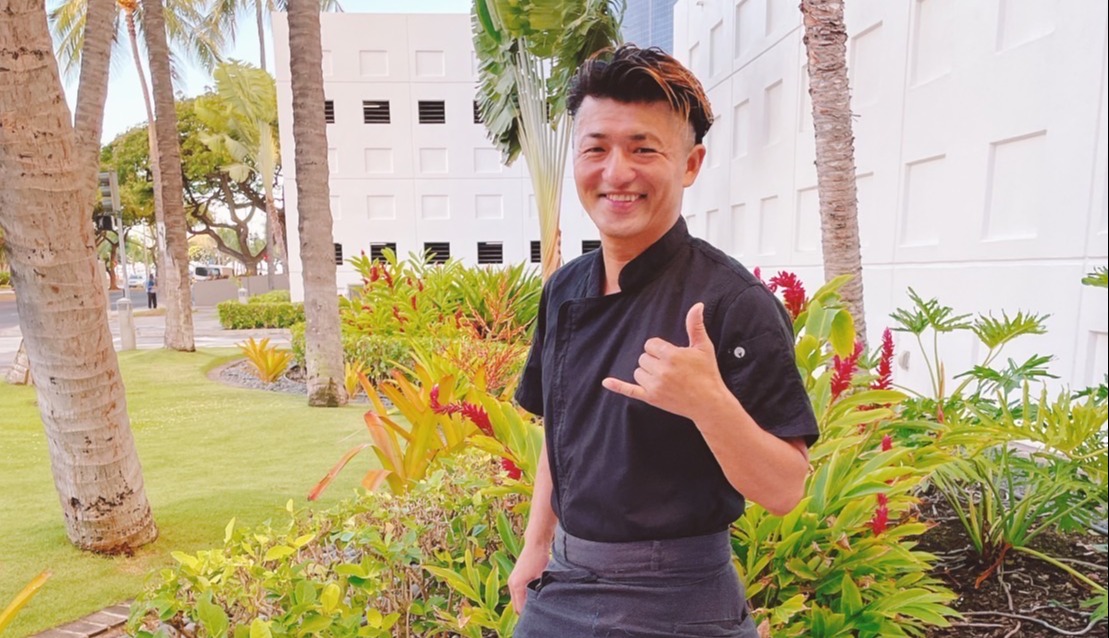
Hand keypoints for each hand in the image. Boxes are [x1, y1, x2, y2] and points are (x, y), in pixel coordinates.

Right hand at [508, 542, 549, 613]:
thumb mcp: (541, 577)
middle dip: (525, 612)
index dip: (528, 615)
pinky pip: (517, 594)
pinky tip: (533, 597)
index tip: (537, 618)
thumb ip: (537, 592)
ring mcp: (512, 581)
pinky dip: (523, 598)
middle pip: (516, 606)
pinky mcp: (515, 578)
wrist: (535, 543)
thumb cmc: (539, 558)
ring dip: (524, 604)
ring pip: (516, 600)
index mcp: (517, 586)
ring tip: (537, 607)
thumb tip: (539, 605)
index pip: (520, 609)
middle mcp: (511, 584)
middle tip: (538, 615)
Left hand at [602, 302, 729, 421]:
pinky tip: (606, 382)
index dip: (660, 349)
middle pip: (643, 357)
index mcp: (671, 355)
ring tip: (666, 378)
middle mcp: (661, 370)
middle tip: (672, 368)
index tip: (672, 356)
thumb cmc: (707, 373)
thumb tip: (697, 305)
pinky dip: (617, 386)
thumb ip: (695, 325)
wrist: (709, 403)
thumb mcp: (703, 347)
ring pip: (638, 371)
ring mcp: (655, 386)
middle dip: (654, 360)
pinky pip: (630, 391)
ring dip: (647, 372)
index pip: (650, 344)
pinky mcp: (651, 398)